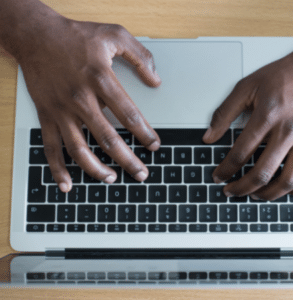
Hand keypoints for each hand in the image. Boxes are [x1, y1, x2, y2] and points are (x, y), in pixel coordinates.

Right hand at [18, 16, 160, 192]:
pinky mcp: (46, 115)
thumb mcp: (114, 34)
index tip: (154, 145)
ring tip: (112, 179)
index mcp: (101, 79)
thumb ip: (140, 56)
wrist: (36, 35)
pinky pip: (51, 147)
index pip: (129, 115)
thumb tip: (156, 80)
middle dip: (128, 160)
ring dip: (96, 169)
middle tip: (142, 174)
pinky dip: (57, 168)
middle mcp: (81, 98)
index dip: (145, 133)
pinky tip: (67, 184)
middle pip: (108, 138)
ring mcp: (62, 110)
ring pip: (79, 149)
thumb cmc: (76, 36)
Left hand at [203, 32, 292, 200]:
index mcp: (267, 116)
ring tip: (255, 195)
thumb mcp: (248, 85)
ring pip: (288, 180)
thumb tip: (209, 136)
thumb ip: (225, 112)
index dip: (225, 169)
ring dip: (268, 194)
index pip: (240, 153)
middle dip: (241, 188)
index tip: (218, 176)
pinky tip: (287, 190)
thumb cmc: (286, 74)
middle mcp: (288, 131)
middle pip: (262, 172)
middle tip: (231, 191)